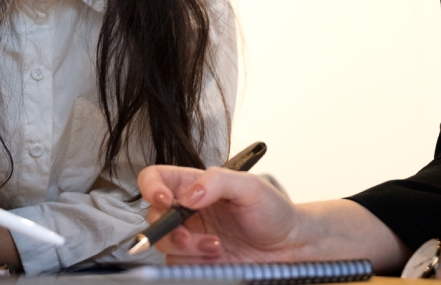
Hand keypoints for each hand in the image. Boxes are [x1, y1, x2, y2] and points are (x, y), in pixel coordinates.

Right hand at [138, 165, 305, 263]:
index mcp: (196, 183)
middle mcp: (189, 209)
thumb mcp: (250, 186)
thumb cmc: (273, 210)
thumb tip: (189, 195)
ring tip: (215, 245)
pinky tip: (218, 255)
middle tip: (189, 235)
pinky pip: (177, 263)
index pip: (157, 178)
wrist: (289, 245)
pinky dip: (194, 262)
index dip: (151, 187)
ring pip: (164, 242)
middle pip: (154, 214)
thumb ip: (218, 182)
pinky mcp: (197, 259)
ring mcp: (192, 235)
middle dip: (167, 227)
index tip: (164, 200)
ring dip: (186, 247)